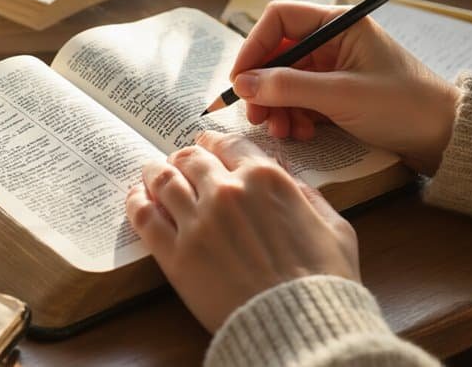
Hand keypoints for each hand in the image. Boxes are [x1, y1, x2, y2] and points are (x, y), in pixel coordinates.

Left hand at [126, 131, 358, 332]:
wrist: (300, 328)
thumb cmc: (324, 282)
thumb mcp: (334, 228)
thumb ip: (309, 196)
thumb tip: (290, 180)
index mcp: (266, 179)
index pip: (228, 144)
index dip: (213, 144)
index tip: (206, 147)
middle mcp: (227, 191)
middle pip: (190, 159)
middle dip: (183, 158)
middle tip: (177, 164)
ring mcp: (198, 221)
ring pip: (163, 180)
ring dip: (155, 173)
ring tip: (151, 176)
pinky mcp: (176, 254)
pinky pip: (144, 215)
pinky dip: (136, 201)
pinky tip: (137, 198)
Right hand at [229, 1, 458, 173]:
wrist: (445, 137)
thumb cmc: (404, 106)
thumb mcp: (343, 96)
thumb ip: (290, 87)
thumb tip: (243, 84)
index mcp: (337, 24)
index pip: (278, 21)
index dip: (253, 47)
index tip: (239, 80)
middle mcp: (331, 41)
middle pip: (275, 54)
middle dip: (262, 86)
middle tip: (257, 116)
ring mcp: (331, 69)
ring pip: (282, 81)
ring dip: (276, 107)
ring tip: (283, 131)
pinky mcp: (334, 94)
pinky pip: (297, 101)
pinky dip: (292, 117)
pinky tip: (302, 133)